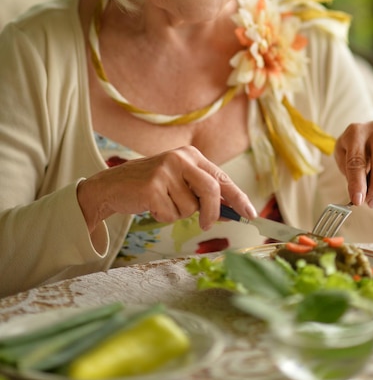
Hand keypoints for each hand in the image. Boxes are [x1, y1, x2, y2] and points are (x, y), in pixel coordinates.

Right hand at [77, 145, 256, 232]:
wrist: (114, 185)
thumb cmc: (152, 185)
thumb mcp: (181, 182)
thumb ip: (204, 193)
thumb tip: (232, 211)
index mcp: (192, 155)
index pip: (222, 177)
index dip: (238, 198)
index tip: (251, 215)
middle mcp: (181, 158)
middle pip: (212, 190)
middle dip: (213, 212)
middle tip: (207, 225)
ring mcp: (165, 171)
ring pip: (190, 208)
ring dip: (178, 214)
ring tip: (163, 202)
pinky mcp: (152, 187)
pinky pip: (170, 214)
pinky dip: (163, 217)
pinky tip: (152, 205)